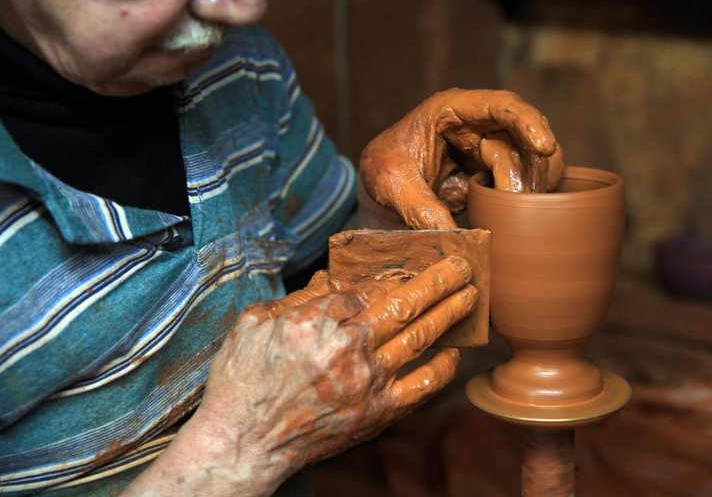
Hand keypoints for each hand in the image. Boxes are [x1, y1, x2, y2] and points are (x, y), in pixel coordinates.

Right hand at [192, 256, 475, 495]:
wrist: (243, 444)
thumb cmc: (240, 383)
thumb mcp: (251, 325)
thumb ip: (294, 300)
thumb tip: (331, 283)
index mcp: (312, 321)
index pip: (358, 291)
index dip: (373, 284)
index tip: (379, 283)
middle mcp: (346, 348)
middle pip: (403, 305)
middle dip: (437, 282)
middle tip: (461, 266)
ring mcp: (365, 382)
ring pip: (419, 339)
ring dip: (449, 314)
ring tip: (470, 296)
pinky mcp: (376, 413)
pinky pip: (420, 387)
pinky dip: (441, 368)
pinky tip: (453, 352)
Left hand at [359, 88, 564, 229]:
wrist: (384, 185)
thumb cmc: (384, 171)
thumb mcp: (393, 186)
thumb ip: (420, 207)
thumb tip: (455, 237)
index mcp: (451, 110)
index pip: (499, 104)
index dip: (526, 121)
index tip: (544, 146)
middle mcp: (478, 122)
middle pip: (522, 136)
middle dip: (523, 170)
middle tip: (511, 199)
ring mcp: (490, 145)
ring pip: (531, 159)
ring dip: (528, 185)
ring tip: (510, 210)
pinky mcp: (496, 170)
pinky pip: (526, 177)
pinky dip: (529, 194)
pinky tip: (520, 212)